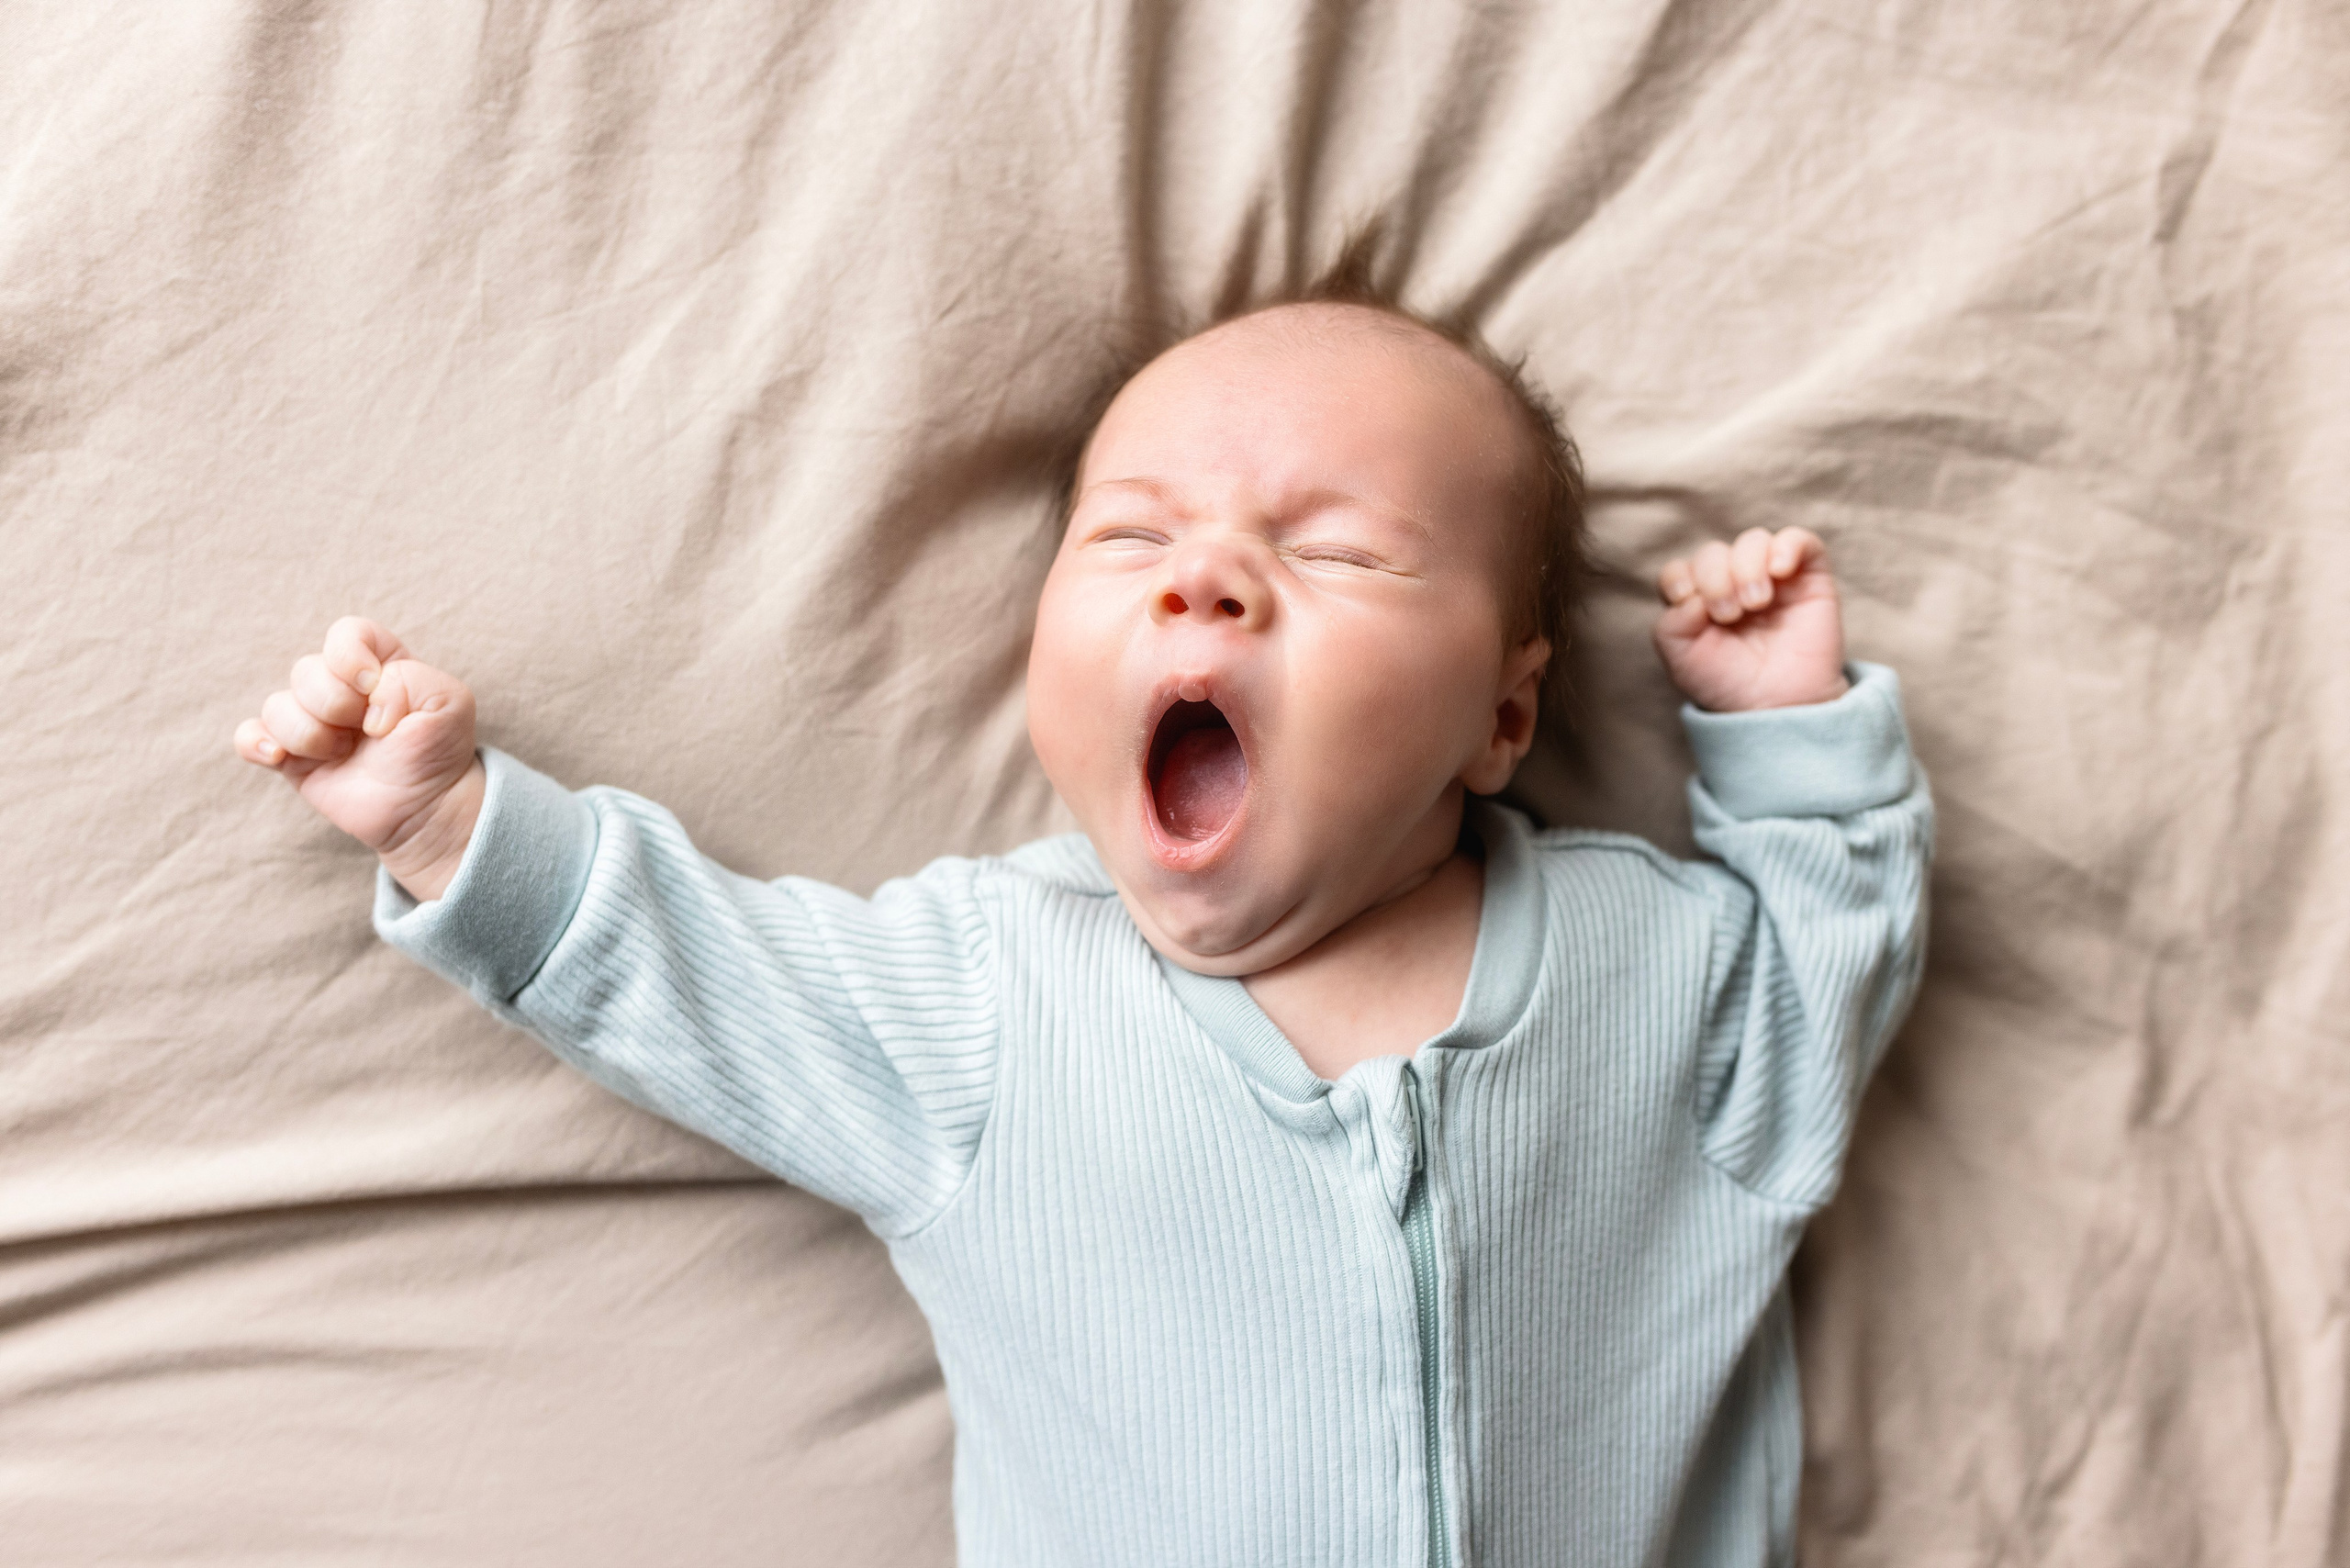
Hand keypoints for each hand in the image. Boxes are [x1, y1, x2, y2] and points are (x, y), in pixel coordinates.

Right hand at [235, 617, 483, 899]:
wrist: (427, 808)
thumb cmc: (438, 750)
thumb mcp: (448, 703)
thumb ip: (412, 680)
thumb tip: (366, 701)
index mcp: (377, 662)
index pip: (346, 633)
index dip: (349, 656)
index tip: (370, 686)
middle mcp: (339, 686)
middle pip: (305, 670)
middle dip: (334, 705)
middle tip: (369, 733)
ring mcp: (312, 719)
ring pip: (277, 706)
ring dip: (311, 735)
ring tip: (345, 752)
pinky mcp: (290, 755)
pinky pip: (248, 735)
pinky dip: (257, 743)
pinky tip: (280, 758)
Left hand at [1653, 527, 1848, 711]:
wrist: (1779, 705)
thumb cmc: (1730, 682)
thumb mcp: (1683, 661)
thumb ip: (1670, 625)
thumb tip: (1690, 596)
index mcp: (1697, 599)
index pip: (1678, 569)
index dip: (1679, 579)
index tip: (1689, 605)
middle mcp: (1731, 582)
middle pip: (1712, 553)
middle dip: (1715, 580)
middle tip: (1729, 615)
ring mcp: (1769, 577)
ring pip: (1753, 541)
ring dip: (1747, 568)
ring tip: (1756, 603)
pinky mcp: (1807, 576)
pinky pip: (1798, 540)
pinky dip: (1786, 547)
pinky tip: (1779, 572)